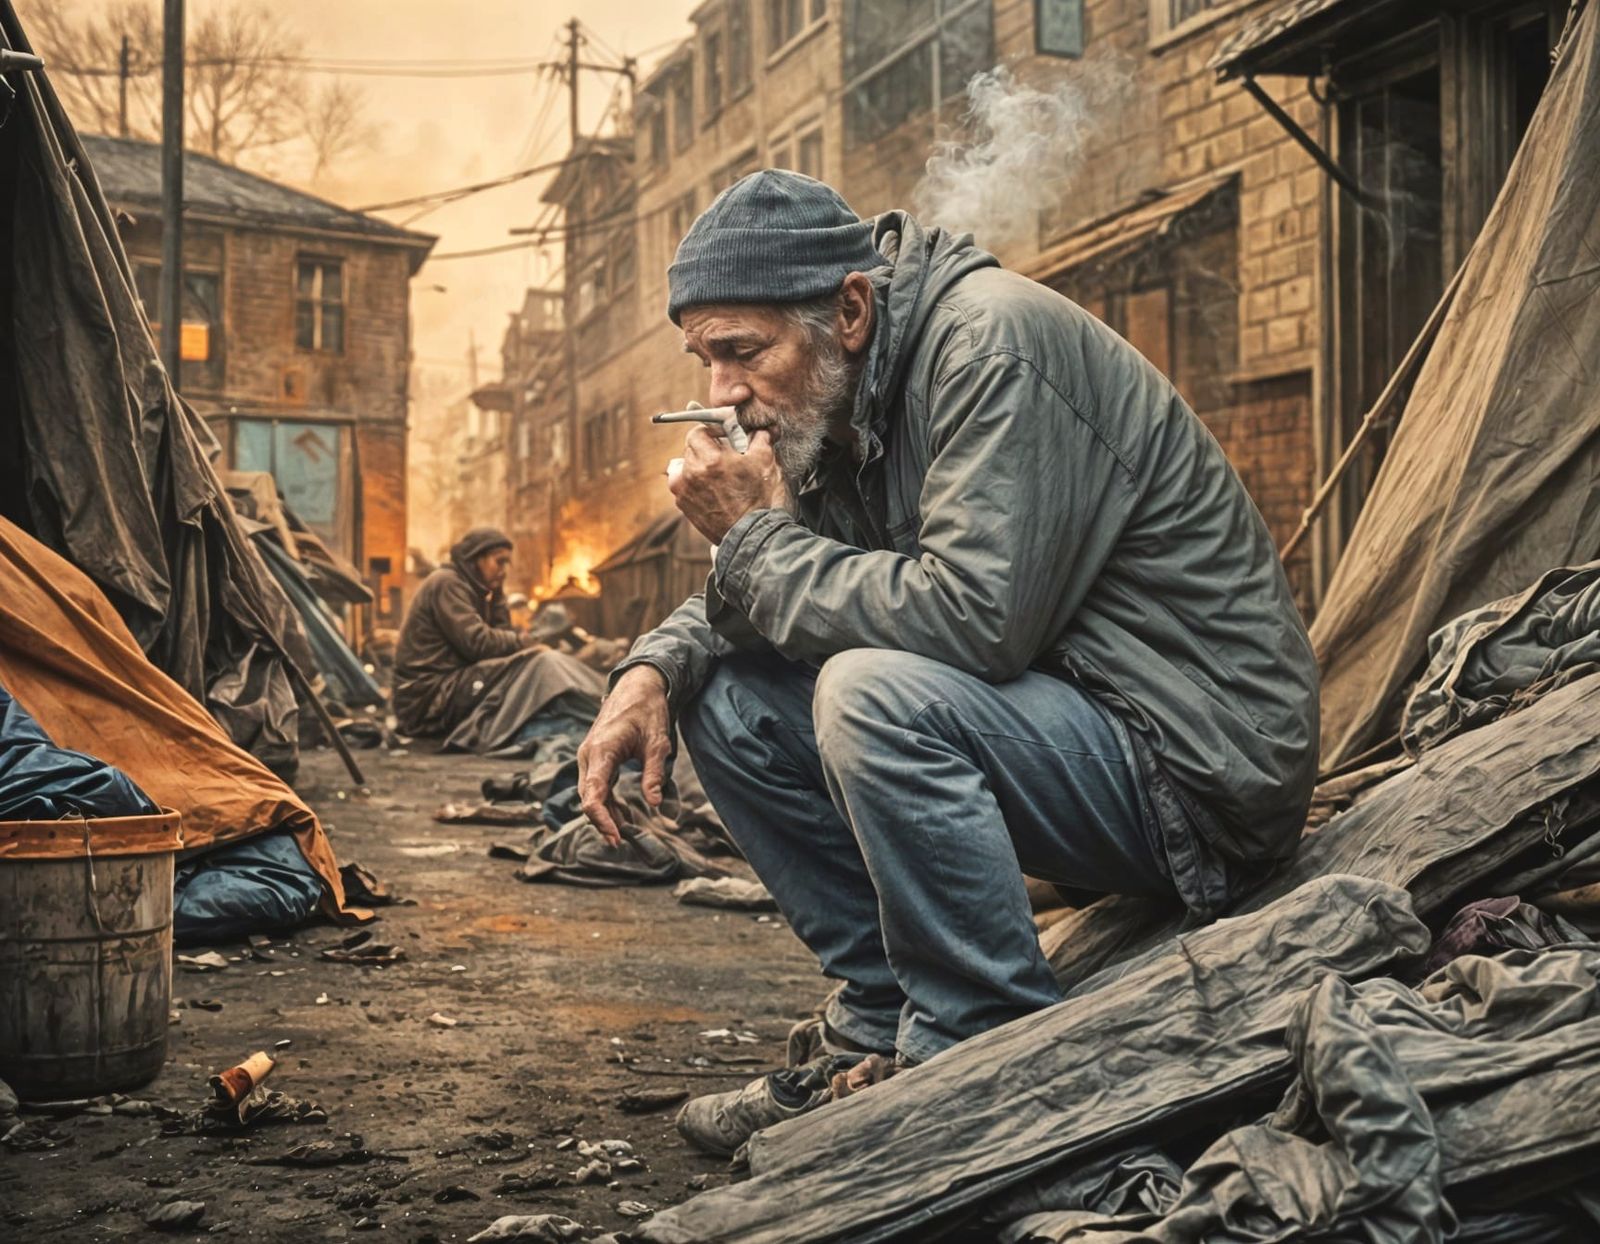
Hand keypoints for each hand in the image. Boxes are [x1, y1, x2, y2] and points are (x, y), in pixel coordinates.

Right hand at [577, 665, 670, 846]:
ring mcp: (590, 756)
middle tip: (622, 842)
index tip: (615, 838)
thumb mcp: (658, 743)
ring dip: (606, 814)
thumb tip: (655, 804)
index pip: (592, 795)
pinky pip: (597, 785)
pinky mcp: (596, 757)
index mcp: (601, 751)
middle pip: (588, 798)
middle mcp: (589, 755)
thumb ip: (655, 774)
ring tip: (626, 833)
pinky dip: (608, 802)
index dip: (601, 820)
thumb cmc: (648, 711)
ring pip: (591, 794)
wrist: (637, 685)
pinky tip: (624, 817)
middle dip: (602, 822)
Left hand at [668, 427, 790, 543]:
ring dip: (697, 465)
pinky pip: (683, 485)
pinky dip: (693, 483)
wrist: (751, 534)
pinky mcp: (683, 506)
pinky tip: (710, 489)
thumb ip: (760, 438)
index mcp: (709, 459)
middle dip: (706, 449)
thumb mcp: (765, 462)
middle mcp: (691, 474)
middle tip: (723, 455)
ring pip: (684, 467)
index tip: (721, 437)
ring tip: (715, 473)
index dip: (710, 431)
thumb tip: (762, 428)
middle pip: (690, 449)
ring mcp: (684, 491)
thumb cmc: (759, 499)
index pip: (697, 432)